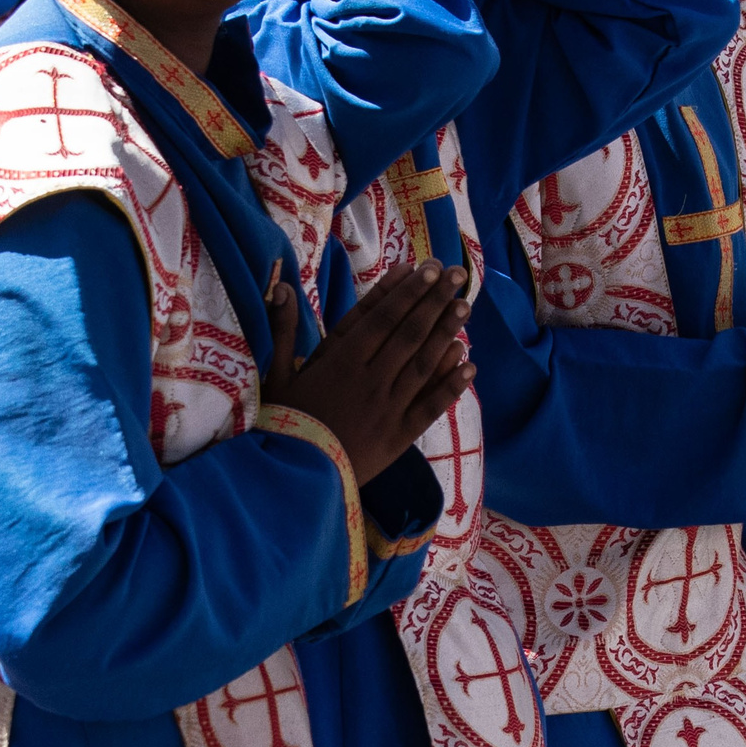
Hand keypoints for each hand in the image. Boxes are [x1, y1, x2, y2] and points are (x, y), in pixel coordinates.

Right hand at [264, 258, 473, 485]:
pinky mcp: (399, 436)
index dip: (406, 291)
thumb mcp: (276, 374)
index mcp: (339, 362)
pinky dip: (451, 385)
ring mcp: (388, 408)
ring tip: (465, 306)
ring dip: (447, 332)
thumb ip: (283, 329)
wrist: (293, 479)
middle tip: (456, 273)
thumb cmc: (282, 422)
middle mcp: (369, 379)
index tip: (425, 267)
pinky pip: (430, 406)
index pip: (381, 317)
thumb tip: (279, 285)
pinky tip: (469, 364)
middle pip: (408, 333)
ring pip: (423, 363)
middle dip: (434, 300)